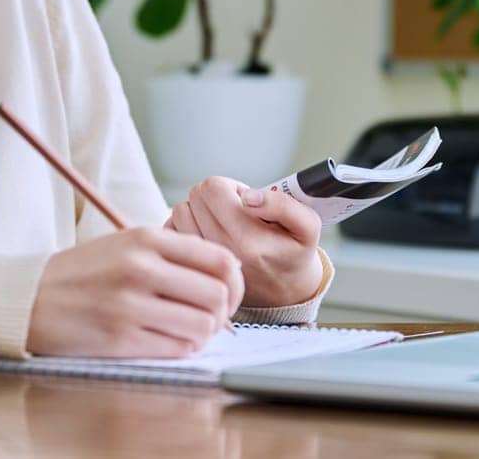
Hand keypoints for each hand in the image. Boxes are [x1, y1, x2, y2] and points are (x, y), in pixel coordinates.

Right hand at [25, 226, 244, 356]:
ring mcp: (130, 304)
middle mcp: (141, 267)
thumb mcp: (126, 245)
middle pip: (219, 295)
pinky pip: (178, 348)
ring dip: (204, 334)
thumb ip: (173, 255)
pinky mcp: (120, 338)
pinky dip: (183, 348)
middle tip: (211, 318)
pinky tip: (169, 341)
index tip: (227, 294)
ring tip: (187, 330)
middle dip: (224, 313)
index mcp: (146, 239)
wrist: (28, 298)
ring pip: (204, 325)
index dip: (235, 283)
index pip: (221, 260)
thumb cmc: (83, 274)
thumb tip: (228, 275)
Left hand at [166, 177, 323, 307]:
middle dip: (214, 195)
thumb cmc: (293, 253)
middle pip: (195, 196)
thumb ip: (282, 205)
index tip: (244, 200)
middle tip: (233, 210)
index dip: (230, 186)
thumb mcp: (306, 226)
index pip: (213, 188)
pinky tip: (204, 231)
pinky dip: (184, 225)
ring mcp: (203, 262)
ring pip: (180, 211)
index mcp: (248, 240)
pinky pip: (172, 230)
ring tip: (221, 221)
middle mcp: (222, 252)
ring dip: (198, 209)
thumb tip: (248, 197)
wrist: (284, 293)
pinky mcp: (192, 267)